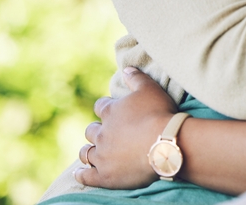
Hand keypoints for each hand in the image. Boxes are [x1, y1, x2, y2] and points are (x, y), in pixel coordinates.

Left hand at [74, 67, 177, 188]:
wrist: (165, 144)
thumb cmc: (159, 114)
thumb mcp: (150, 89)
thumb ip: (136, 78)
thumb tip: (126, 69)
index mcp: (110, 111)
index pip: (100, 107)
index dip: (105, 108)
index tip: (110, 111)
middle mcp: (102, 133)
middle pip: (91, 131)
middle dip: (95, 131)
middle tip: (104, 134)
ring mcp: (102, 155)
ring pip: (87, 153)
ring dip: (88, 151)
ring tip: (91, 152)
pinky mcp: (104, 175)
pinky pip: (87, 176)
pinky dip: (82, 174)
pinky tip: (80, 173)